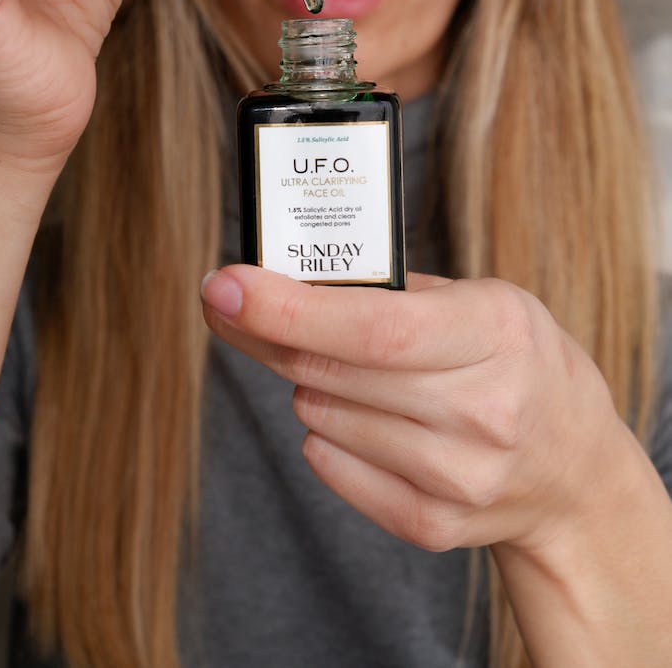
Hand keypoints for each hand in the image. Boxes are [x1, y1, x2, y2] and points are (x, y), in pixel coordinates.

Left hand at [201, 265, 620, 553]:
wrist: (573, 467)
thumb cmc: (514, 360)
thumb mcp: (484, 300)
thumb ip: (395, 289)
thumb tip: (288, 273)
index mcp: (495, 334)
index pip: (374, 328)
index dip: (288, 310)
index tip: (223, 287)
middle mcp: (482, 411)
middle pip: (332, 373)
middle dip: (265, 334)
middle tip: (232, 304)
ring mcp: (459, 476)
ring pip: (321, 417)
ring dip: (305, 381)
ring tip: (338, 366)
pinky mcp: (433, 523)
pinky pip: (333, 469)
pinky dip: (323, 433)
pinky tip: (351, 414)